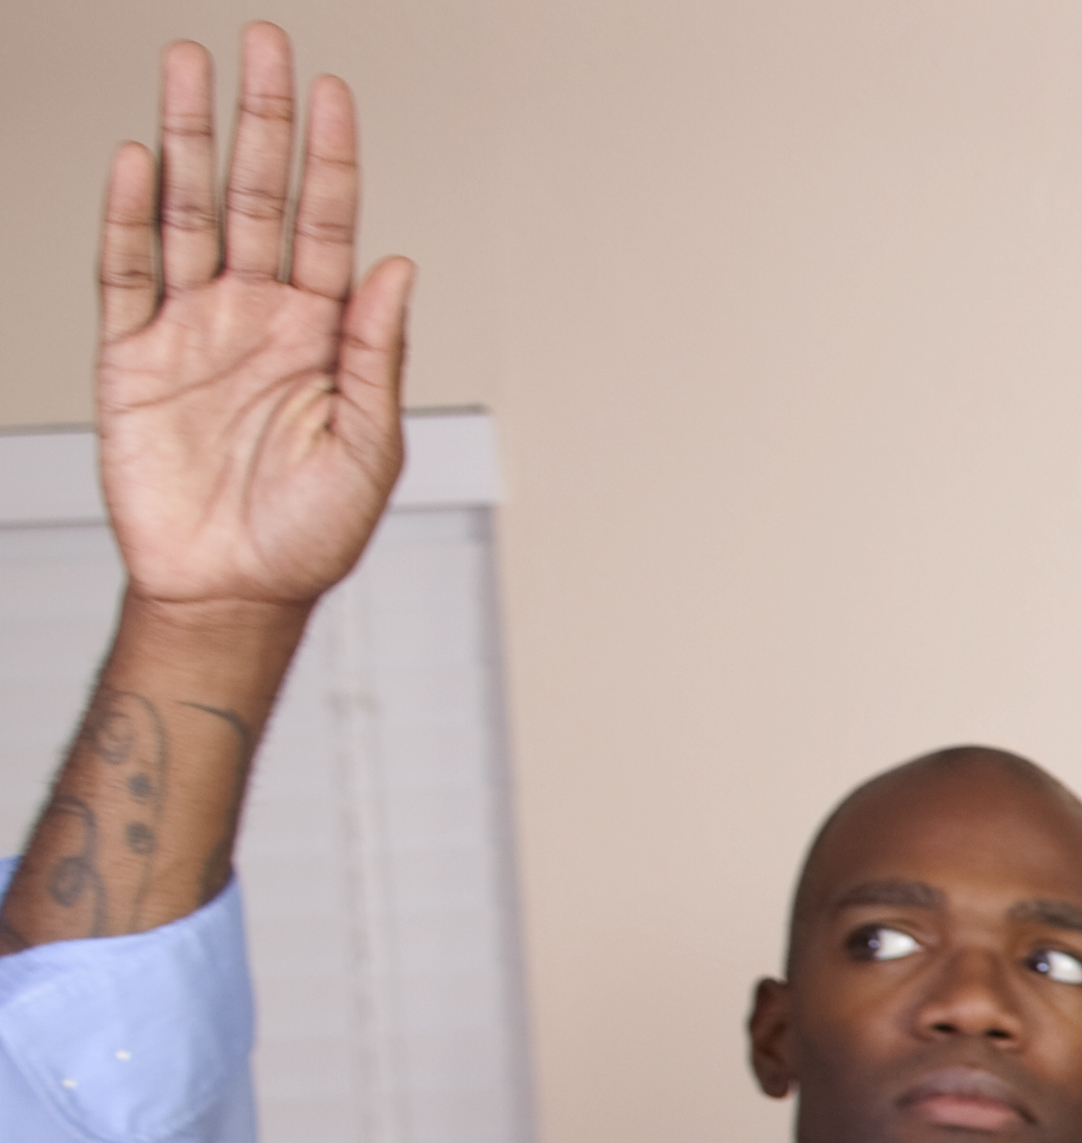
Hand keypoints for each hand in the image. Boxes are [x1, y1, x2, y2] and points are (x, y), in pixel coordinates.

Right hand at [97, 27, 413, 623]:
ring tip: (187, 63)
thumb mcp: (367, 448)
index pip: (328, 221)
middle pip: (255, 193)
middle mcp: (258, 312)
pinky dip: (128, 213)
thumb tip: (398, 266)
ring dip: (186, 137)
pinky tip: (137, 158)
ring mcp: (192, 325)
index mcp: (323, 330)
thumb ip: (376, 355)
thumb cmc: (312, 533)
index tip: (331, 88)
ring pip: (186, 210)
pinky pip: (125, 268)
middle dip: (258, 118)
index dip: (329, 156)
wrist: (232, 591)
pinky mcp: (132, 353)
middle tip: (261, 41)